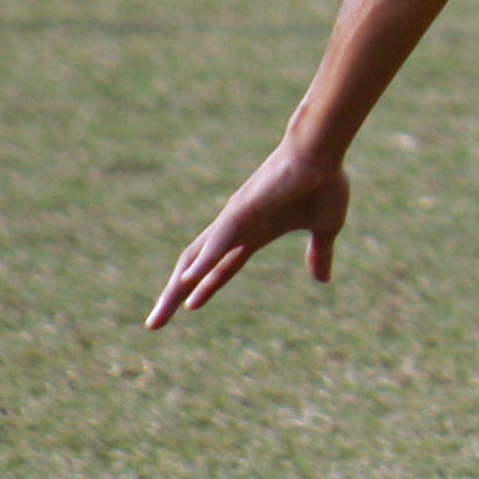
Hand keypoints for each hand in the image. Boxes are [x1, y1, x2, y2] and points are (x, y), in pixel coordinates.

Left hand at [145, 142, 350, 328]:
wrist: (321, 153)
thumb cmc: (322, 183)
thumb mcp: (325, 229)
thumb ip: (318, 254)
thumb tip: (323, 279)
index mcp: (254, 234)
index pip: (221, 267)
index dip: (205, 288)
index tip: (188, 308)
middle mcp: (235, 229)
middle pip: (196, 268)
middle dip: (174, 296)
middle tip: (153, 325)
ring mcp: (233, 220)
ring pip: (196, 258)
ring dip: (177, 287)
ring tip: (160, 313)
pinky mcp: (240, 211)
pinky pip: (217, 242)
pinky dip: (202, 262)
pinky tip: (187, 281)